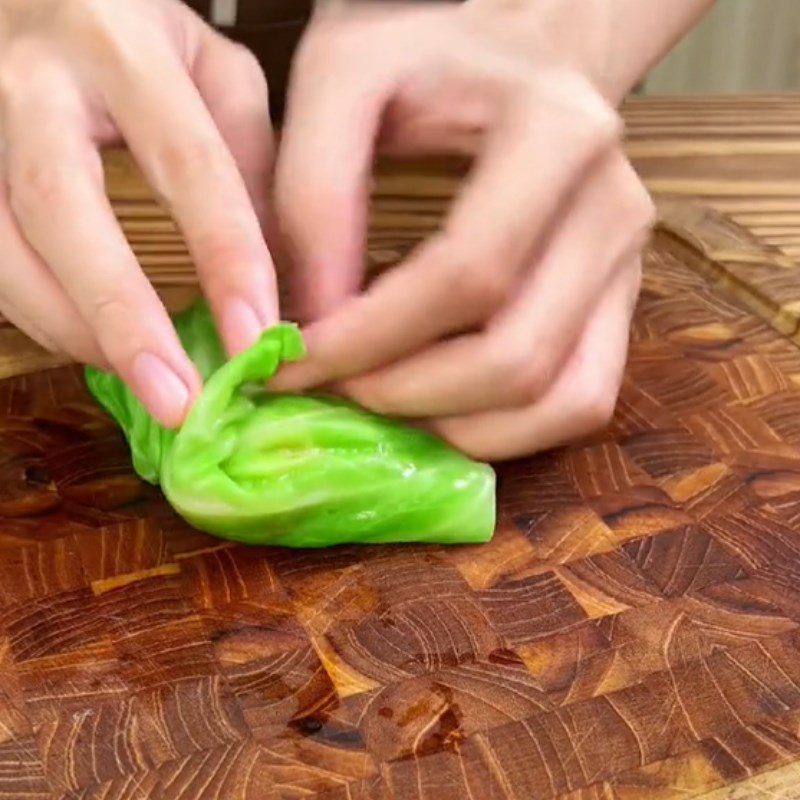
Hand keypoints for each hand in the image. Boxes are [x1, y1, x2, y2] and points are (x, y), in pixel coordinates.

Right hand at [0, 0, 277, 425]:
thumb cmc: (137, 36)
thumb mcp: (214, 71)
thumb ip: (250, 163)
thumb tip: (279, 279)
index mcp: (122, 46)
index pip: (188, 164)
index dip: (225, 258)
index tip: (257, 337)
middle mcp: (30, 78)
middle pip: (63, 209)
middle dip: (123, 317)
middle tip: (177, 399)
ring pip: (1, 246)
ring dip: (74, 331)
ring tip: (145, 384)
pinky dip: (43, 313)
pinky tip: (95, 343)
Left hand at [272, 2, 661, 459]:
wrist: (522, 61)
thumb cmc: (430, 60)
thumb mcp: (344, 83)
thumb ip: (313, 195)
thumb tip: (312, 325)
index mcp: (558, 134)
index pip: (468, 274)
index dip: (373, 337)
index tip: (295, 361)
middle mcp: (613, 209)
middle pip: (516, 355)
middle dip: (407, 395)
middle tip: (331, 390)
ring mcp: (626, 268)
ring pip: (556, 398)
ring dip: (453, 427)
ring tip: (376, 402)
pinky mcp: (619, 309)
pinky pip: (578, 403)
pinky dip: (503, 432)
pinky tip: (435, 408)